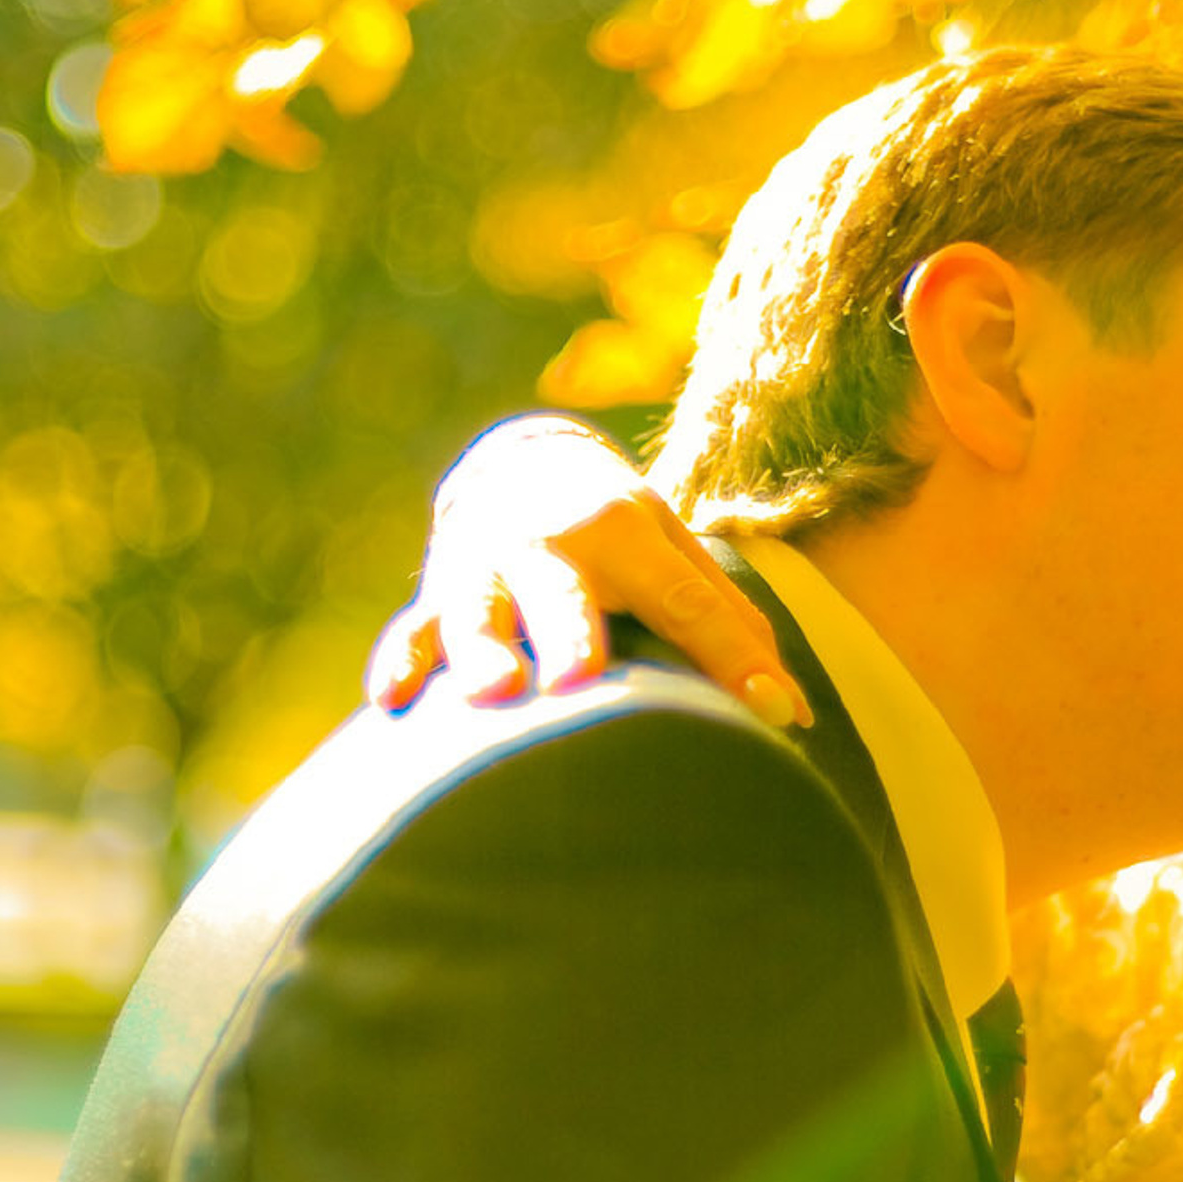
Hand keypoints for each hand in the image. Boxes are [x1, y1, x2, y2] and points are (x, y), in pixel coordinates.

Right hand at [365, 413, 811, 727]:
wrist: (519, 466)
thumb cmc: (619, 536)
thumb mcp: (676, 553)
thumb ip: (727, 625)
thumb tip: (790, 715)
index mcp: (624, 532)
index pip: (688, 601)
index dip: (732, 657)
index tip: (773, 715)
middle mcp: (548, 545)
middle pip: (562, 595)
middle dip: (572, 635)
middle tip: (582, 680)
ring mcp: (483, 570)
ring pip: (475, 613)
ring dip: (481, 650)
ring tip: (494, 693)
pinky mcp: (432, 598)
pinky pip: (410, 633)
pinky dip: (400, 661)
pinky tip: (392, 700)